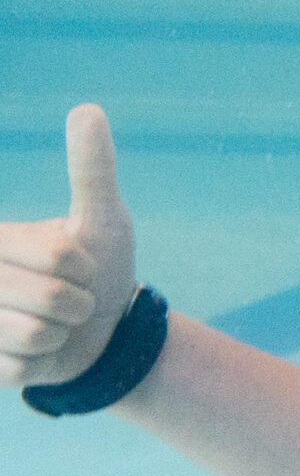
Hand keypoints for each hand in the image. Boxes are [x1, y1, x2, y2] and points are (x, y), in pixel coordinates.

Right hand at [0, 106, 137, 389]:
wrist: (97, 335)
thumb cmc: (99, 270)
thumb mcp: (101, 219)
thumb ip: (91, 168)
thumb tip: (87, 109)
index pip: (58, 256)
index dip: (84, 266)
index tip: (78, 265)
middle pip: (52, 298)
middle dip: (79, 303)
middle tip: (70, 301)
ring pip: (36, 334)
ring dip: (61, 334)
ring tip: (51, 325)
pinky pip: (21, 366)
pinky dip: (42, 363)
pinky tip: (33, 353)